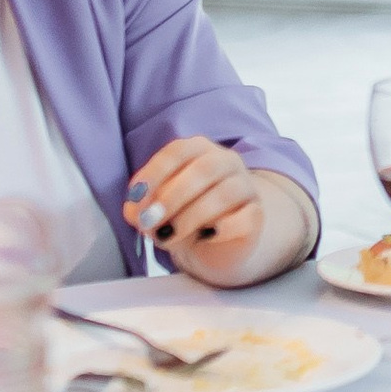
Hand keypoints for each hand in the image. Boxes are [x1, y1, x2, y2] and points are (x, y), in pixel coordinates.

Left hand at [128, 137, 291, 283]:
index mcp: (199, 150)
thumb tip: (134, 212)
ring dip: (190, 217)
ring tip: (168, 237)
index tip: (134, 200)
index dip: (154, 174)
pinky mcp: (256, 215)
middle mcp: (226, 161)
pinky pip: (244, 218)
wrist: (217, 240)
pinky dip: (222, 228)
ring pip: (224, 194)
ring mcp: (245, 187)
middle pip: (203, 170)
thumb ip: (141, 208)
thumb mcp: (157, 209)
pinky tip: (204, 237)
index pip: (178, 151)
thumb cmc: (183, 215)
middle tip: (149, 222)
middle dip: (171, 197)